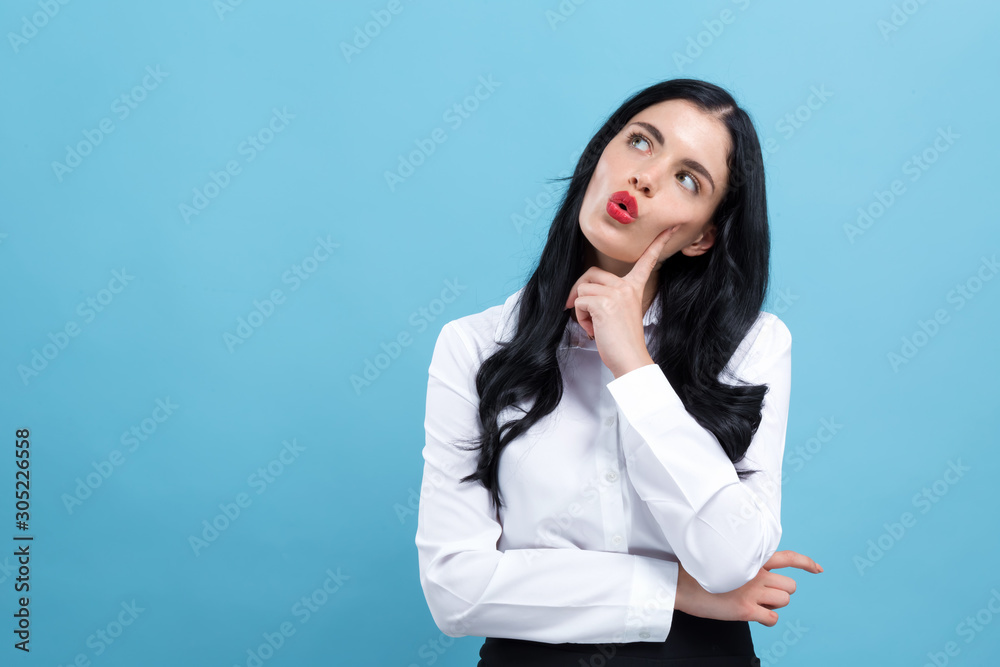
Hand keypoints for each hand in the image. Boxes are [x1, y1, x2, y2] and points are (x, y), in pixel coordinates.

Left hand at [564, 227, 676, 377]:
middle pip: (591, 273)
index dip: (658, 243)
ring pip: (582, 290)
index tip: (670, 228)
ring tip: (592, 325)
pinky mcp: (604, 303)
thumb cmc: (622, 341)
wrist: (630, 360)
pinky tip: (592, 329)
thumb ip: (608, 297)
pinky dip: (579, 317)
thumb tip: (579, 294)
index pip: (647, 260)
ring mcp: (616, 293)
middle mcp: (627, 286)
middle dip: (579, 290)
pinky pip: (579, 302)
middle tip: (578, 307)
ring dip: (579, 309)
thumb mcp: (619, 312)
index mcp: (635, 287)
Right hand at [675, 550, 822, 626]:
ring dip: (773, 605)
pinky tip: (753, 614)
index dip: (805, 563)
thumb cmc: (697, 572)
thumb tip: (756, 571)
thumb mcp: (724, 558)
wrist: (680, 583)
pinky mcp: (746, 609)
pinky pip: (772, 619)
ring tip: (754, 603)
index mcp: (751, 558)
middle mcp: (756, 573)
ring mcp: (752, 591)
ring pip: (784, 601)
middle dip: (780, 592)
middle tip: (762, 594)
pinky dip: (766, 619)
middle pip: (790, 586)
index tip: (817, 569)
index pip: (787, 557)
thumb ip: (744, 561)